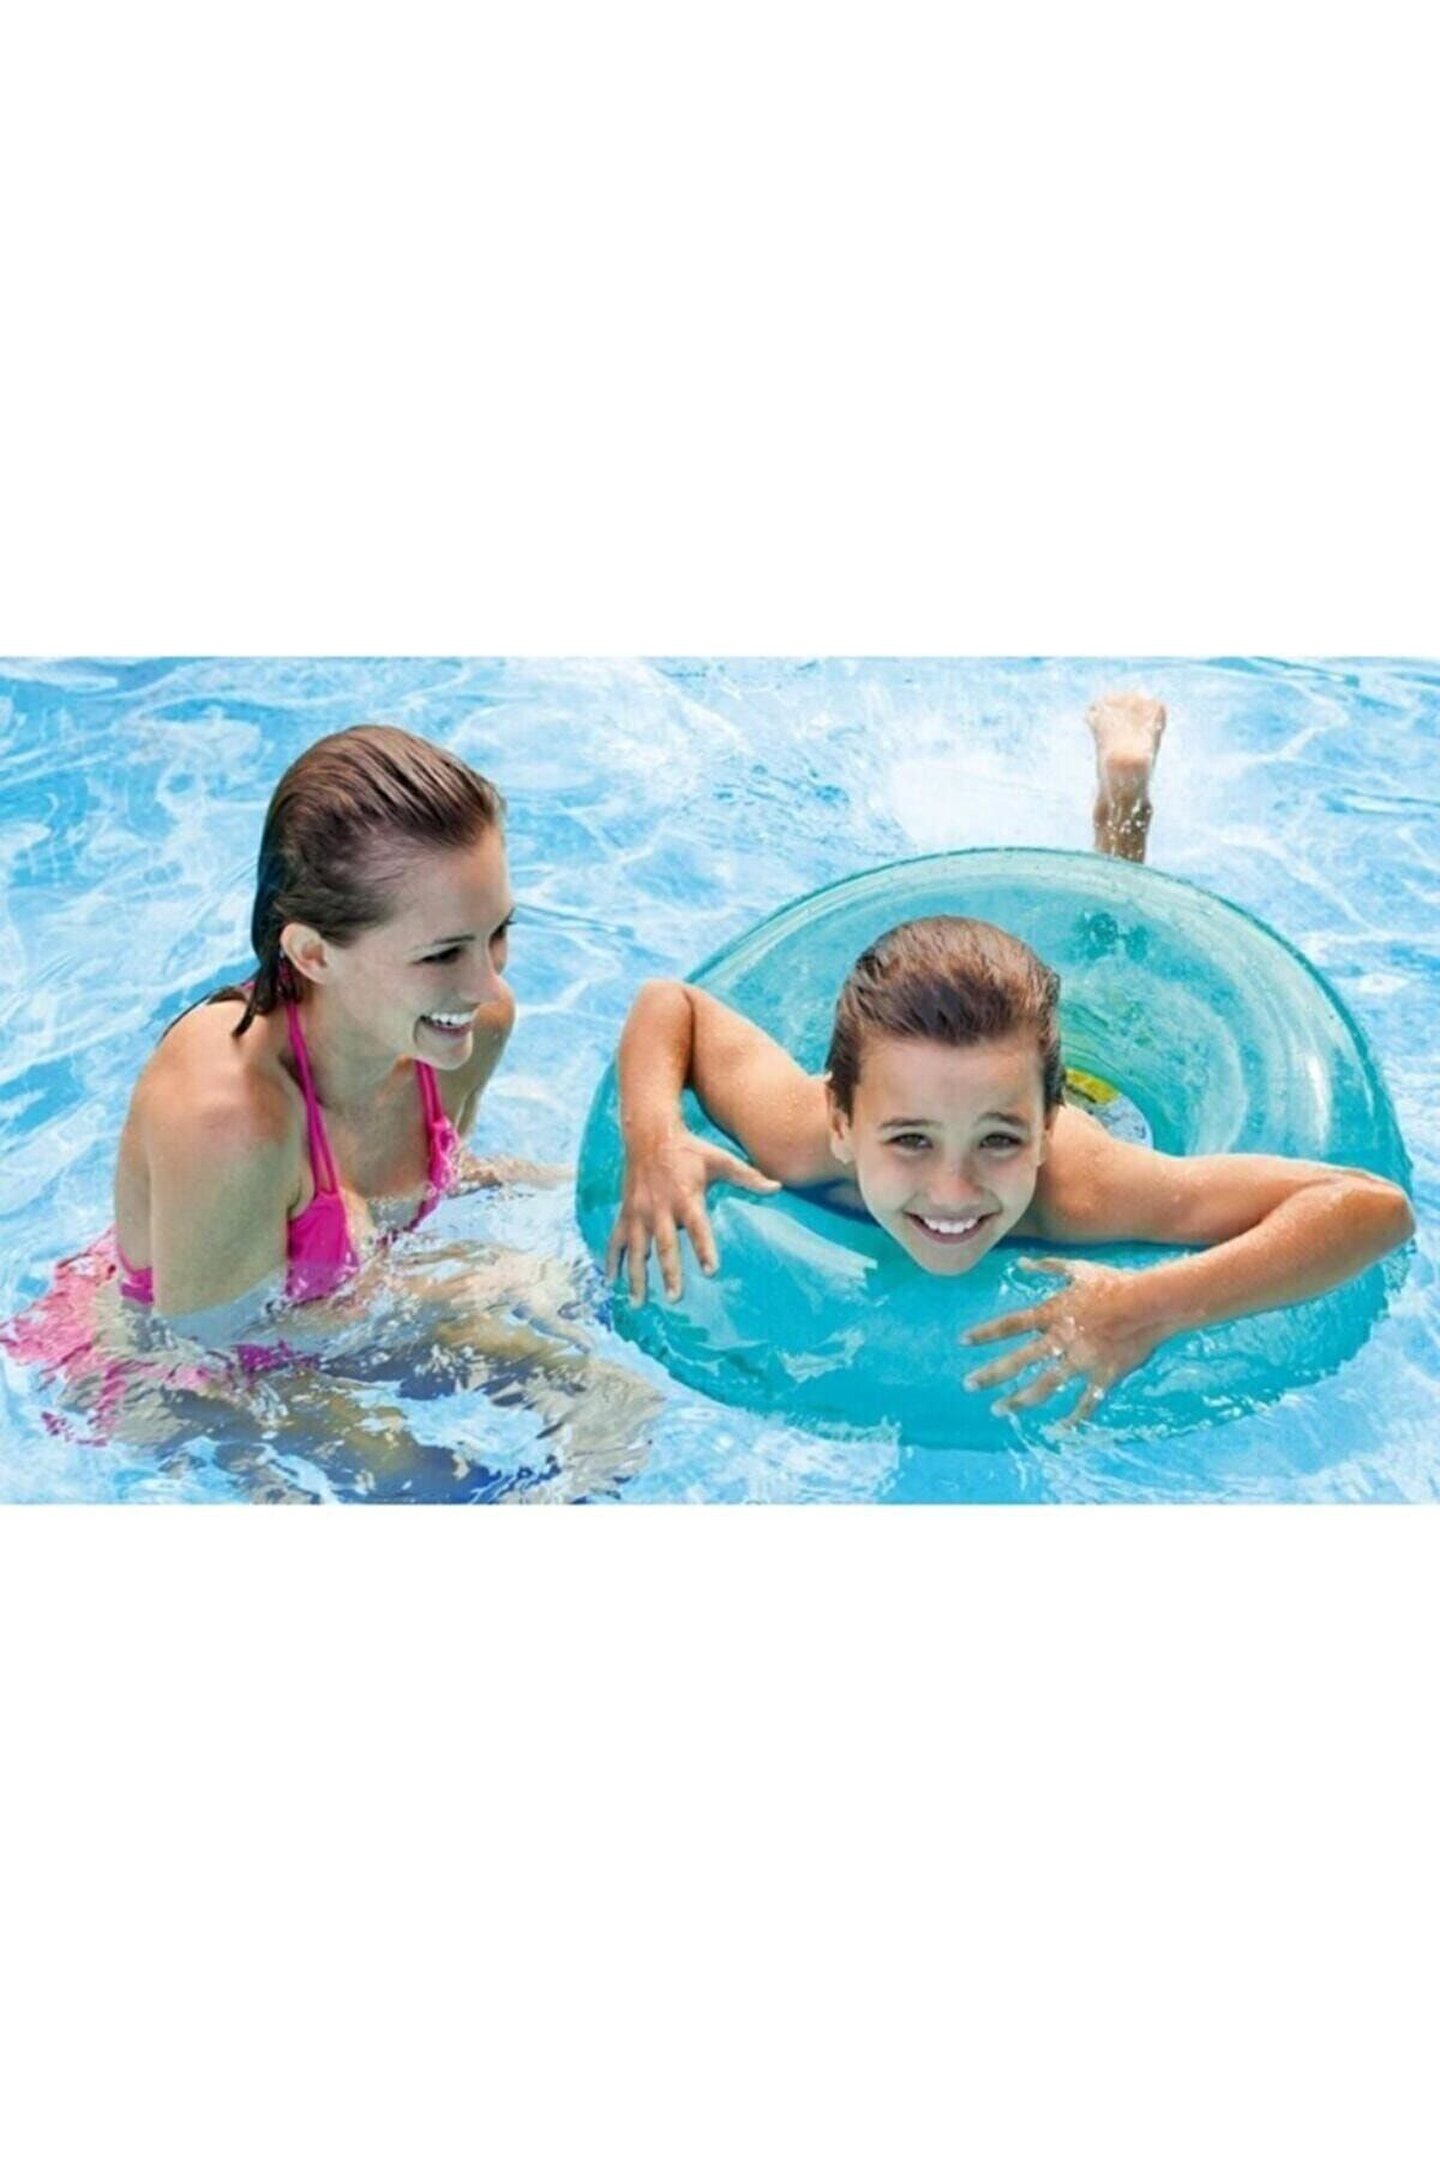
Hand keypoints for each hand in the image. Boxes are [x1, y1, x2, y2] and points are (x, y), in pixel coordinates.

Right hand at [605, 1129, 780, 1302]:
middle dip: (669, 1272)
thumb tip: (778, 1187)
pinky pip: (616, 1241)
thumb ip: (748, 1176)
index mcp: (686, 1196)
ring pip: (637, 1249)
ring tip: (638, 1302)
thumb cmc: (689, 1149)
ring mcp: (639, 1212)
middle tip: (674, 1297)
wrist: (649, 1134)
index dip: (704, 1248)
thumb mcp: (720, 1159)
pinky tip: (611, 1283)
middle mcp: (660, 1207)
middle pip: (665, 1244)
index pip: (698, 1226)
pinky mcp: (626, 1213)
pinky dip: (612, 1262)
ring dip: (637, 1277)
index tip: (710, 1271)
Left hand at [960, 1257, 1168, 1426]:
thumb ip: (1049, 1267)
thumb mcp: (1078, 1270)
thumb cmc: (1115, 1283)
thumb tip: (1022, 1263)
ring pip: (1044, 1386)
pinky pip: (1086, 1402)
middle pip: (1018, 1361)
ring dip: (1019, 1400)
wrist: (1152, 1302)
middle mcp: (1062, 1339)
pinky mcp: (1104, 1376)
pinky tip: (1059, 1429)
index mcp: (1053, 1313)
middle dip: (991, 1374)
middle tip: (969, 1385)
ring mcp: (1082, 1360)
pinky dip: (1074, 1418)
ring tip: (999, 1410)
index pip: (1010, 1325)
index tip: (963, 1342)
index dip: (985, 1334)